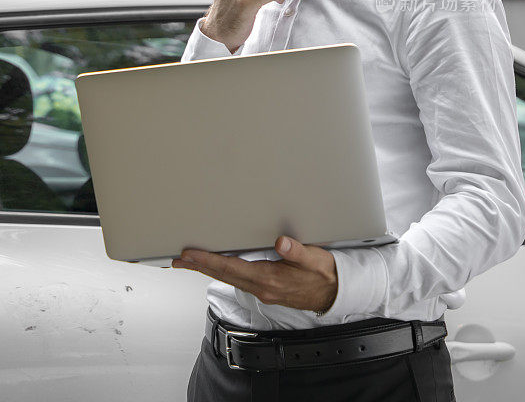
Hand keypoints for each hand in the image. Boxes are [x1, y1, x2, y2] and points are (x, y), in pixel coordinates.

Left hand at [171, 235, 337, 313]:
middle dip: (199, 266)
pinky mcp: (265, 289)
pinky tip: (217, 266)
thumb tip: (280, 242)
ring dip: (208, 269)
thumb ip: (298, 251)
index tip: (190, 254)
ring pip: (228, 278)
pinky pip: (237, 280)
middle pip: (223, 275)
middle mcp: (262, 287)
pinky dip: (222, 272)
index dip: (208, 260)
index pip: (232, 267)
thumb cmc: (324, 275)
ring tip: (190, 262)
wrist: (334, 294)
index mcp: (270, 279)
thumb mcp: (315, 260)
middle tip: (178, 259)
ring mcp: (262, 290)